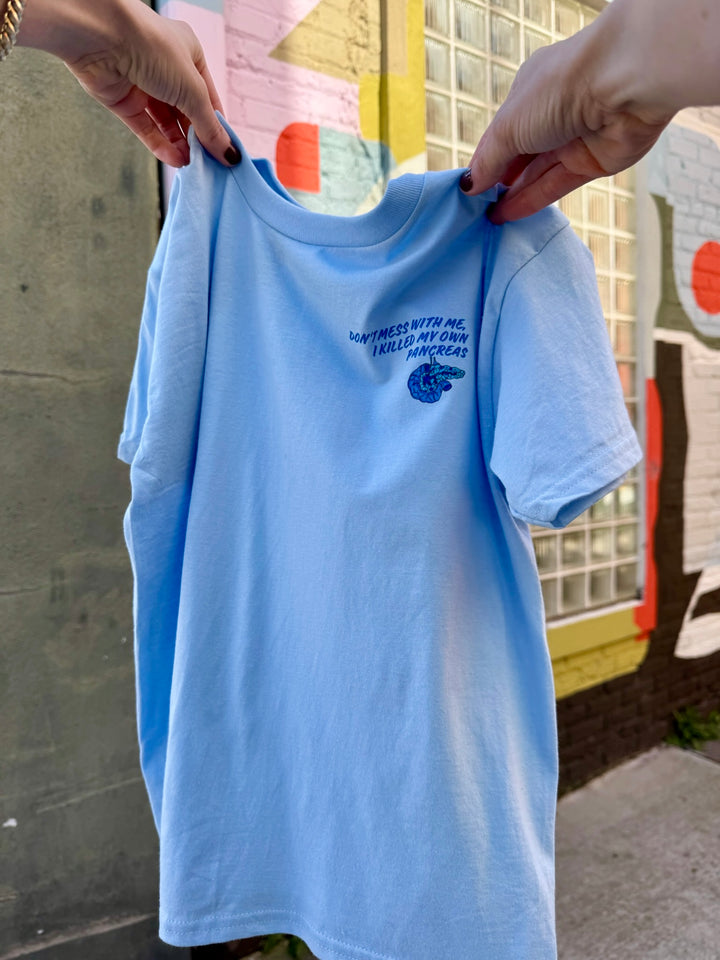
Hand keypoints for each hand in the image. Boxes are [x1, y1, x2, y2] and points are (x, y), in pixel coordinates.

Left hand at [18, 0, 239, 167]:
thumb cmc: (153, 48)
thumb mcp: (193, 90)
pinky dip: (160, 144)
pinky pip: (145, 128)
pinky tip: (175, 160)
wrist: (101, 36)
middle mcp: (166, 68)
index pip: (208, 98)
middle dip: (197, 138)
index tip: (226, 152)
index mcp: (189, 55)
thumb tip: (230, 155)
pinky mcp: (122, 99)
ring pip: (165, 123)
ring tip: (192, 165)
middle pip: (187, 112)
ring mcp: (143, 84)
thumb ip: (210, 127)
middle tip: (209, 163)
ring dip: (179, 145)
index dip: (217, 125)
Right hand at [461, 0, 719, 222]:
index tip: (468, 189)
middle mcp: (552, 113)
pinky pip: (556, 185)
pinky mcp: (593, 162)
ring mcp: (573, 139)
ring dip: (512, 196)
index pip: (501, 133)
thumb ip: (488, 160)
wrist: (623, 86)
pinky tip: (508, 215)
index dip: (485, 160)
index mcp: (529, 93)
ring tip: (487, 219)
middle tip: (476, 210)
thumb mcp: (508, 126)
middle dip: (498, 181)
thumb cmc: (558, 91)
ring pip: (537, 173)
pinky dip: (532, 200)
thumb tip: (469, 187)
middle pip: (520, 155)